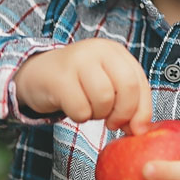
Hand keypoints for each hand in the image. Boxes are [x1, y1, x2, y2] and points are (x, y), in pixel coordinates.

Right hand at [12, 38, 151, 131]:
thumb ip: (127, 102)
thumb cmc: (78, 83)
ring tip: (89, 109)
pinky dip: (80, 117)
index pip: (140, 82)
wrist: (36, 75)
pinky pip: (81, 109)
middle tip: (112, 123)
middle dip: (123, 113)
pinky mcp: (59, 78)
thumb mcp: (107, 85)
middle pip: (127, 87)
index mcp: (115, 52)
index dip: (142, 111)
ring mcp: (78, 61)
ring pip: (104, 99)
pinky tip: (73, 108)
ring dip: (98, 114)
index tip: (135, 129)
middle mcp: (98, 50)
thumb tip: (140, 130)